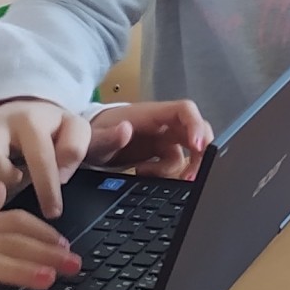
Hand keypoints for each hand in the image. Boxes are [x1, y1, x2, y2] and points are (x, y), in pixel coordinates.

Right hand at [0, 100, 91, 218]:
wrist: (14, 113)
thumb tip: (125, 130)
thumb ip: (101, 140)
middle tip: (19, 194)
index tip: (54, 210)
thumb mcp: (76, 134)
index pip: (42, 153)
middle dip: (8, 185)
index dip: (50, 184)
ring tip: (3, 190)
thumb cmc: (50, 133)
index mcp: (35, 118)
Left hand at [86, 100, 212, 177]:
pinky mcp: (161, 151)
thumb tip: (126, 130)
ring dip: (186, 166)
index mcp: (152, 114)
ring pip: (190, 149)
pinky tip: (146, 174)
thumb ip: (109, 136)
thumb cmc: (93, 134)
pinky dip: (170, 172)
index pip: (185, 111)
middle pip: (197, 129)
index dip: (196, 125)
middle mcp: (163, 124)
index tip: (196, 146)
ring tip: (164, 179)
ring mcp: (164, 138)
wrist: (87, 143)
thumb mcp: (95, 138)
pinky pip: (177, 161)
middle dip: (201, 151)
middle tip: (193, 174)